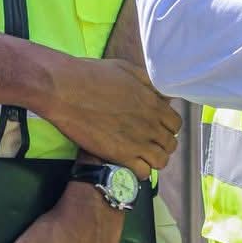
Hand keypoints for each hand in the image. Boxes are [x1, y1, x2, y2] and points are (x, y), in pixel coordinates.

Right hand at [40, 56, 179, 178]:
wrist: (65, 89)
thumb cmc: (92, 75)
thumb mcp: (126, 70)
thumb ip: (148, 83)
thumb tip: (161, 94)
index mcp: (153, 103)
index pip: (176, 124)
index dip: (167, 126)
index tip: (156, 126)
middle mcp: (150, 124)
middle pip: (170, 144)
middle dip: (162, 143)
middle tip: (147, 142)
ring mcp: (137, 142)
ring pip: (161, 161)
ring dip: (153, 158)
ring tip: (140, 155)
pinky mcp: (120, 156)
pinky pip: (143, 173)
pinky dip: (140, 171)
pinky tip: (129, 163)